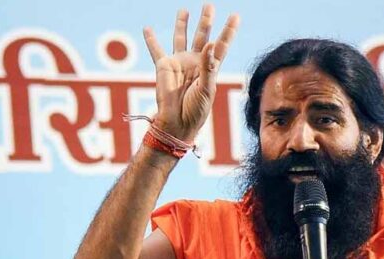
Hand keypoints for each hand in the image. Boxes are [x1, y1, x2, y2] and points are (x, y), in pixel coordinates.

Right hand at [142, 4, 239, 142]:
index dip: (228, 31)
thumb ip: (208, 66)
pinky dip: (151, 40)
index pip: (221, 45)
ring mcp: (180, 63)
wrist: (177, 123)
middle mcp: (196, 62)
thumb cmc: (196, 110)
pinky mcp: (164, 67)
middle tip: (209, 5)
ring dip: (183, 24)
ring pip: (181, 38)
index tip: (235, 16)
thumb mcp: (207, 89)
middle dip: (206, 21)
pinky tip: (147, 29)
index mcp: (210, 68)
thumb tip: (210, 44)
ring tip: (185, 10)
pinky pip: (156, 50)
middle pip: (202, 36)